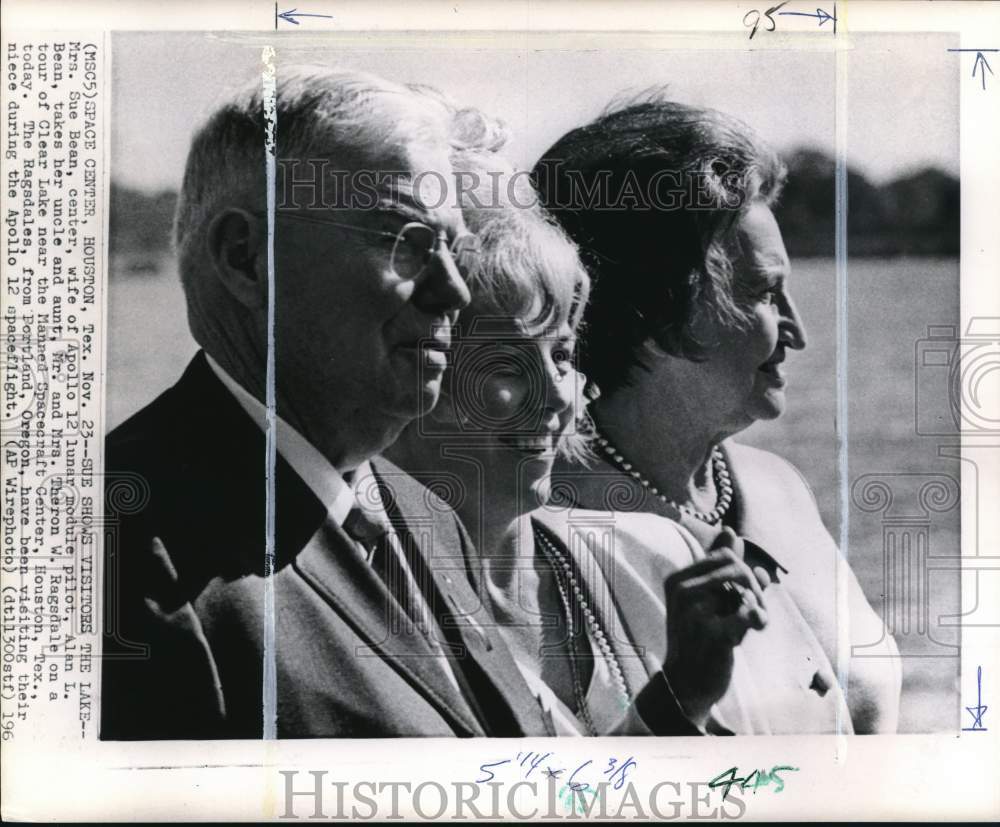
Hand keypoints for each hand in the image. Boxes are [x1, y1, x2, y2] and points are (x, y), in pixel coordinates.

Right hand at [663, 527, 771, 727]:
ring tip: (756, 618)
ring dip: (758, 603)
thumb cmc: (697, 639)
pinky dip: (759, 619)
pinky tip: (757, 627)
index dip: (744, 571)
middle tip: (756, 608)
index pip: (725, 556)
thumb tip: (730, 532)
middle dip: (755, 586)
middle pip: (738, 568)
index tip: (746, 593)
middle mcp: (682, 592)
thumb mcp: (703, 600)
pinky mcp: (713, 635)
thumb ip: (718, 566)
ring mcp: (696, 614)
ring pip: (745, 589)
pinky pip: (750, 613)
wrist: (686, 683)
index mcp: (677, 580)